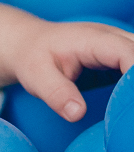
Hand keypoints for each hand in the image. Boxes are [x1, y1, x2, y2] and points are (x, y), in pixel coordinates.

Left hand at [8, 20, 133, 121]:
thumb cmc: (32, 58)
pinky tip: (129, 104)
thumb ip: (56, 93)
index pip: (127, 53)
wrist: (28, 43)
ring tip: (128, 110)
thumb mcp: (35, 76)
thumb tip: (77, 114)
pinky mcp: (122, 55)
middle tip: (129, 111)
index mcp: (94, 39)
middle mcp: (112, 37)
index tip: (131, 104)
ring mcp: (119, 44)